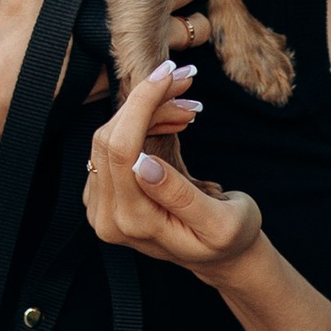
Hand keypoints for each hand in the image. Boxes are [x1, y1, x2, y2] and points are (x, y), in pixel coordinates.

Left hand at [85, 58, 265, 278]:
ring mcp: (101, 207)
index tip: (170, 74)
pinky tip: (170, 120)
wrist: (220, 256)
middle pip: (111, 137)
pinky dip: (141, 123)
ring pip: (110, 136)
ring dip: (147, 110)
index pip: (122, 150)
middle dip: (148, 100)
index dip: (142, 104)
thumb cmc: (230, 237)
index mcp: (135, 223)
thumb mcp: (221, 222)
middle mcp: (108, 218)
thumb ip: (180, 196)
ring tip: (187, 107)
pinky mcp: (103, 193)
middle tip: (186, 83)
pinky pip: (113, 144)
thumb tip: (143, 164)